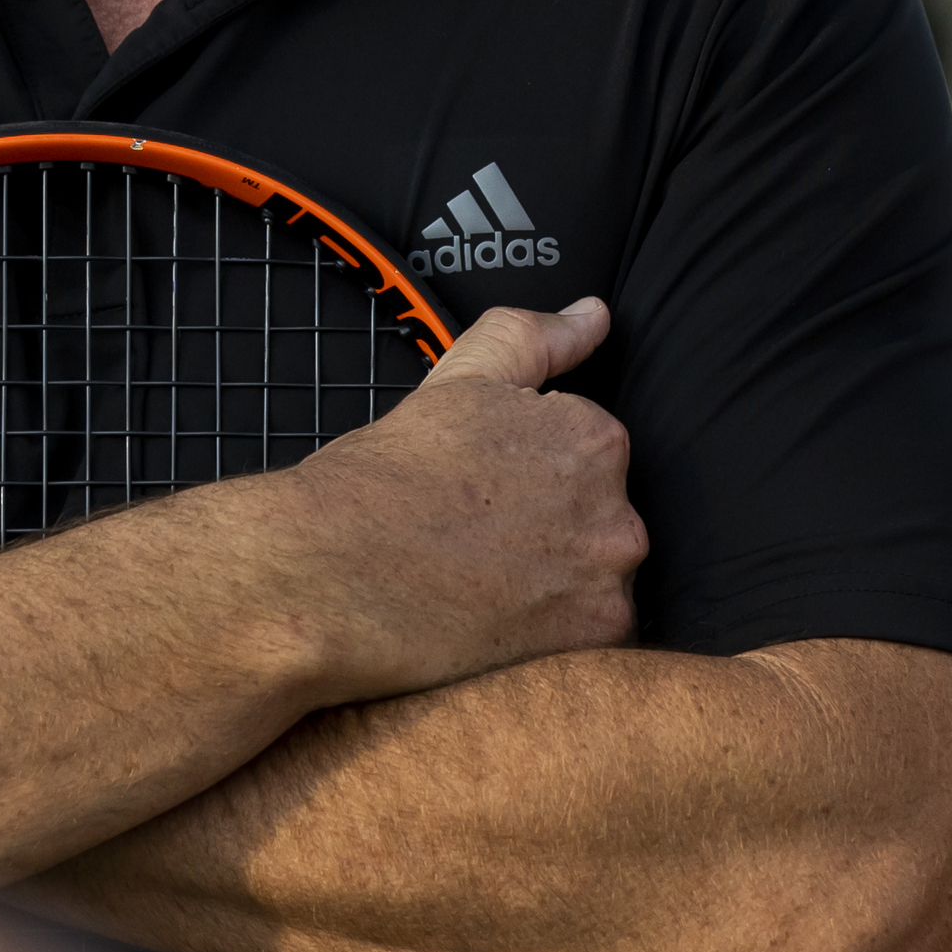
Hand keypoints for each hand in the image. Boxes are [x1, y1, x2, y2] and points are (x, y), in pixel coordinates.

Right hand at [265, 299, 642, 700]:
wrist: (334, 571)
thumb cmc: (385, 479)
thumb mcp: (462, 378)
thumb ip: (537, 337)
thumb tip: (594, 315)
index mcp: (594, 435)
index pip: (583, 453)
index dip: (524, 472)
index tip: (479, 488)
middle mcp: (618, 505)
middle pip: (597, 514)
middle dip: (548, 523)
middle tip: (476, 535)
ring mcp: (609, 576)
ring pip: (596, 572)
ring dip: (555, 576)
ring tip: (482, 578)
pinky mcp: (594, 636)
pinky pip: (592, 630)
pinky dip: (553, 627)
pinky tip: (496, 616)